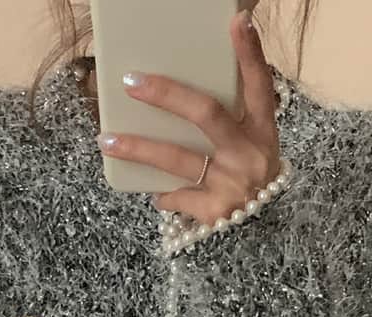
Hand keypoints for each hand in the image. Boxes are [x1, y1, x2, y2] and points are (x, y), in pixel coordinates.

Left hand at [95, 8, 280, 225]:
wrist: (264, 240)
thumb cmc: (251, 184)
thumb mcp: (252, 150)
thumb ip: (230, 123)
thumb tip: (179, 95)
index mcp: (263, 132)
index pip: (259, 86)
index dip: (250, 54)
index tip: (238, 22)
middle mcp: (250, 155)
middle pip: (206, 113)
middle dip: (167, 94)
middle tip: (132, 81)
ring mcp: (232, 184)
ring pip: (177, 158)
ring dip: (138, 148)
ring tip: (107, 140)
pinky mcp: (215, 212)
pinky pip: (177, 197)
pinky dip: (163, 195)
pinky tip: (153, 193)